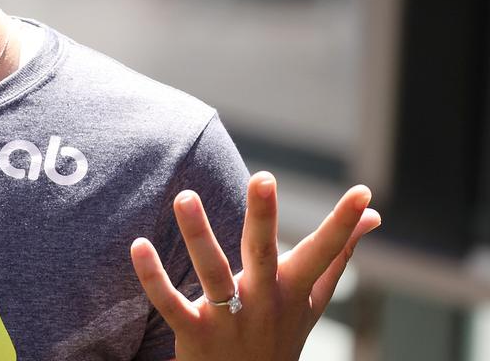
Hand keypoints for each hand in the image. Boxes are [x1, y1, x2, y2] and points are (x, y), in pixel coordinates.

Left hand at [130, 171, 381, 360]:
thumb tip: (374, 217)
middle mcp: (263, 301)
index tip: (362, 191)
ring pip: (213, 273)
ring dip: (198, 235)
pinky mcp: (195, 335)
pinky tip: (138, 245)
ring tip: (185, 197)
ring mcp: (230, 320)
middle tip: (263, 178)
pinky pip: (170, 304)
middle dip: (265, 218)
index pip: (324, 252)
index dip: (344, 224)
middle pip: (264, 254)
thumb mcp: (311, 299)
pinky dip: (153, 277)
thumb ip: (338, 256)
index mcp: (292, 289)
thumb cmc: (280, 334)